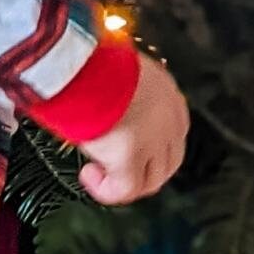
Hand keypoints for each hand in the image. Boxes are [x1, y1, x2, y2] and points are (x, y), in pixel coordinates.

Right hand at [76, 51, 189, 204]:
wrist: (79, 65)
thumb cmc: (89, 63)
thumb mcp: (117, 74)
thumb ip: (122, 93)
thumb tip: (105, 102)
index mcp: (167, 93)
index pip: (174, 132)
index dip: (152, 147)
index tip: (128, 148)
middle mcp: (168, 118)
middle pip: (169, 161)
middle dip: (144, 171)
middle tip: (115, 170)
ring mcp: (154, 140)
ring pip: (151, 180)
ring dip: (125, 182)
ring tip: (97, 172)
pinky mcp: (131, 157)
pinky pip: (125, 189)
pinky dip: (107, 191)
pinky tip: (89, 176)